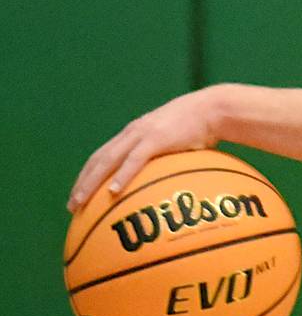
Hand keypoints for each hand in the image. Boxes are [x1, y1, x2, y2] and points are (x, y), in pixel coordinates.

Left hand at [68, 87, 221, 211]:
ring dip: (91, 182)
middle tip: (72, 206)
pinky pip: (134, 160)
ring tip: (81, 201)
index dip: (88, 175)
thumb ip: (168, 158)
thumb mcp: (178, 141)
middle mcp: (132, 132)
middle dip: (82, 183)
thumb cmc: (202, 127)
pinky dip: (121, 176)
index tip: (80, 194)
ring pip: (108, 160)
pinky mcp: (157, 138)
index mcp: (135, 133)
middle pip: (98, 159)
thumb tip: (167, 183)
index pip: (102, 155)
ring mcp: (143, 134)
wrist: (214, 109)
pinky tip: (112, 191)